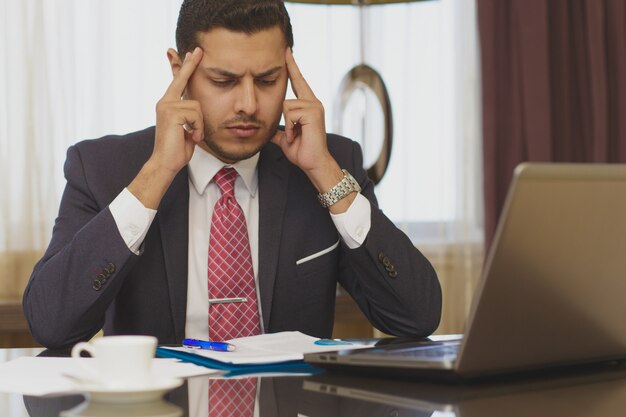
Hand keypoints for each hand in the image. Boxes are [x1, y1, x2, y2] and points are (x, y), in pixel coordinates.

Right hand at [152, 46, 204, 174]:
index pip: (177, 82)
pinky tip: (191, 136)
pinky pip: (196, 114)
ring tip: (192, 134)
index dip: (182, 67)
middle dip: (190, 65)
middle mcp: (165, 102)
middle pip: (182, 79)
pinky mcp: (171, 112)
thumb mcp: (187, 128)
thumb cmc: (177, 149)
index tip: (189, 54)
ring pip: (196, 105)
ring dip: (200, 123)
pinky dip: (198, 127)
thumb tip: (195, 110)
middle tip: (198, 50)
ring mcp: (166, 105)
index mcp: (168, 104)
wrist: (166, 162)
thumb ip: (190, 116)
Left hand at [272, 49, 340, 187]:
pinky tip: (297, 135)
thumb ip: (278, 129)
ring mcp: (314, 106)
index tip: (286, 51)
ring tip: (296, 136)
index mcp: (308, 105)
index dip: (292, 67)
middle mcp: (313, 102)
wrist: (313, 163)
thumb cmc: (302, 151)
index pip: (298, 81)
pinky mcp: (313, 112)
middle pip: (286, 98)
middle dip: (286, 118)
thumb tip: (266, 130)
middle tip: (295, 133)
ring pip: (286, 106)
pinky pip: (290, 113)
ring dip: (287, 125)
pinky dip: (290, 127)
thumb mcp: (285, 137)